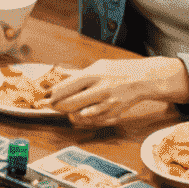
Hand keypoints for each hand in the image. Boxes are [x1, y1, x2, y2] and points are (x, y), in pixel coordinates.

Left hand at [47, 57, 188, 126]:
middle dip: (57, 107)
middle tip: (51, 106)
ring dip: (70, 114)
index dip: (53, 94)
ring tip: (67, 109)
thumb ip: (77, 74)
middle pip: (70, 104)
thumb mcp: (98, 66)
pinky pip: (94, 121)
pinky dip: (85, 118)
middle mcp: (100, 89)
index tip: (45, 97)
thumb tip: (58, 72)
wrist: (143, 79)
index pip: (67, 87)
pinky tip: (84, 113)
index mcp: (94, 75)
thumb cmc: (117, 71)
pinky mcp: (114, 113)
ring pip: (81, 115)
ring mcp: (107, 103)